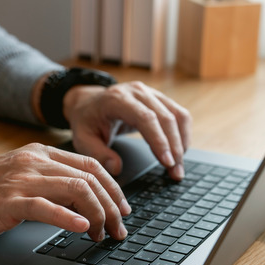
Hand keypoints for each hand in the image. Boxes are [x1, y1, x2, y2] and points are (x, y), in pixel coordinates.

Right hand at [0, 143, 130, 241]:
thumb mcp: (18, 177)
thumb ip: (48, 181)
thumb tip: (82, 200)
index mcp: (39, 154)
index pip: (90, 165)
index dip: (113, 188)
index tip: (122, 208)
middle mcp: (34, 162)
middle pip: (90, 178)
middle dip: (112, 205)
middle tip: (118, 229)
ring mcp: (22, 180)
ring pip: (76, 190)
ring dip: (98, 215)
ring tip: (103, 234)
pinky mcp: (9, 201)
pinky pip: (47, 207)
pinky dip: (69, 218)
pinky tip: (81, 228)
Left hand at [64, 82, 191, 180]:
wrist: (88, 102)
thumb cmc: (86, 120)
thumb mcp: (81, 138)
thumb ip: (97, 154)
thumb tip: (116, 168)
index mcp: (117, 99)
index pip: (145, 118)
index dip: (159, 140)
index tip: (166, 162)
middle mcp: (137, 92)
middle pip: (165, 117)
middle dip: (174, 147)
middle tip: (176, 172)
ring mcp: (150, 93)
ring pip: (177, 115)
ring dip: (182, 142)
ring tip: (178, 167)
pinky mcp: (159, 99)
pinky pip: (179, 114)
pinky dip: (183, 134)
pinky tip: (179, 152)